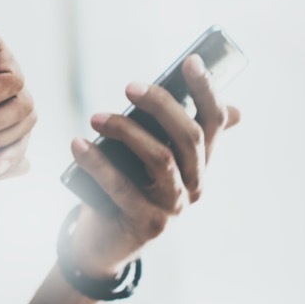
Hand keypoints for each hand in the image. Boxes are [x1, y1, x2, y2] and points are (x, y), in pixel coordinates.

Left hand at [66, 54, 241, 276]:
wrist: (105, 242)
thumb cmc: (128, 188)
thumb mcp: (150, 159)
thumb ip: (173, 133)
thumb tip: (228, 107)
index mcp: (200, 164)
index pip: (214, 123)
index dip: (207, 91)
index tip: (190, 61)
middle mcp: (195, 186)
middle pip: (189, 137)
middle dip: (161, 105)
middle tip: (128, 87)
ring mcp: (174, 208)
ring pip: (161, 159)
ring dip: (126, 131)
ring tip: (94, 117)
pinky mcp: (147, 224)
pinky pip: (122, 188)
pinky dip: (97, 163)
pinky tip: (77, 144)